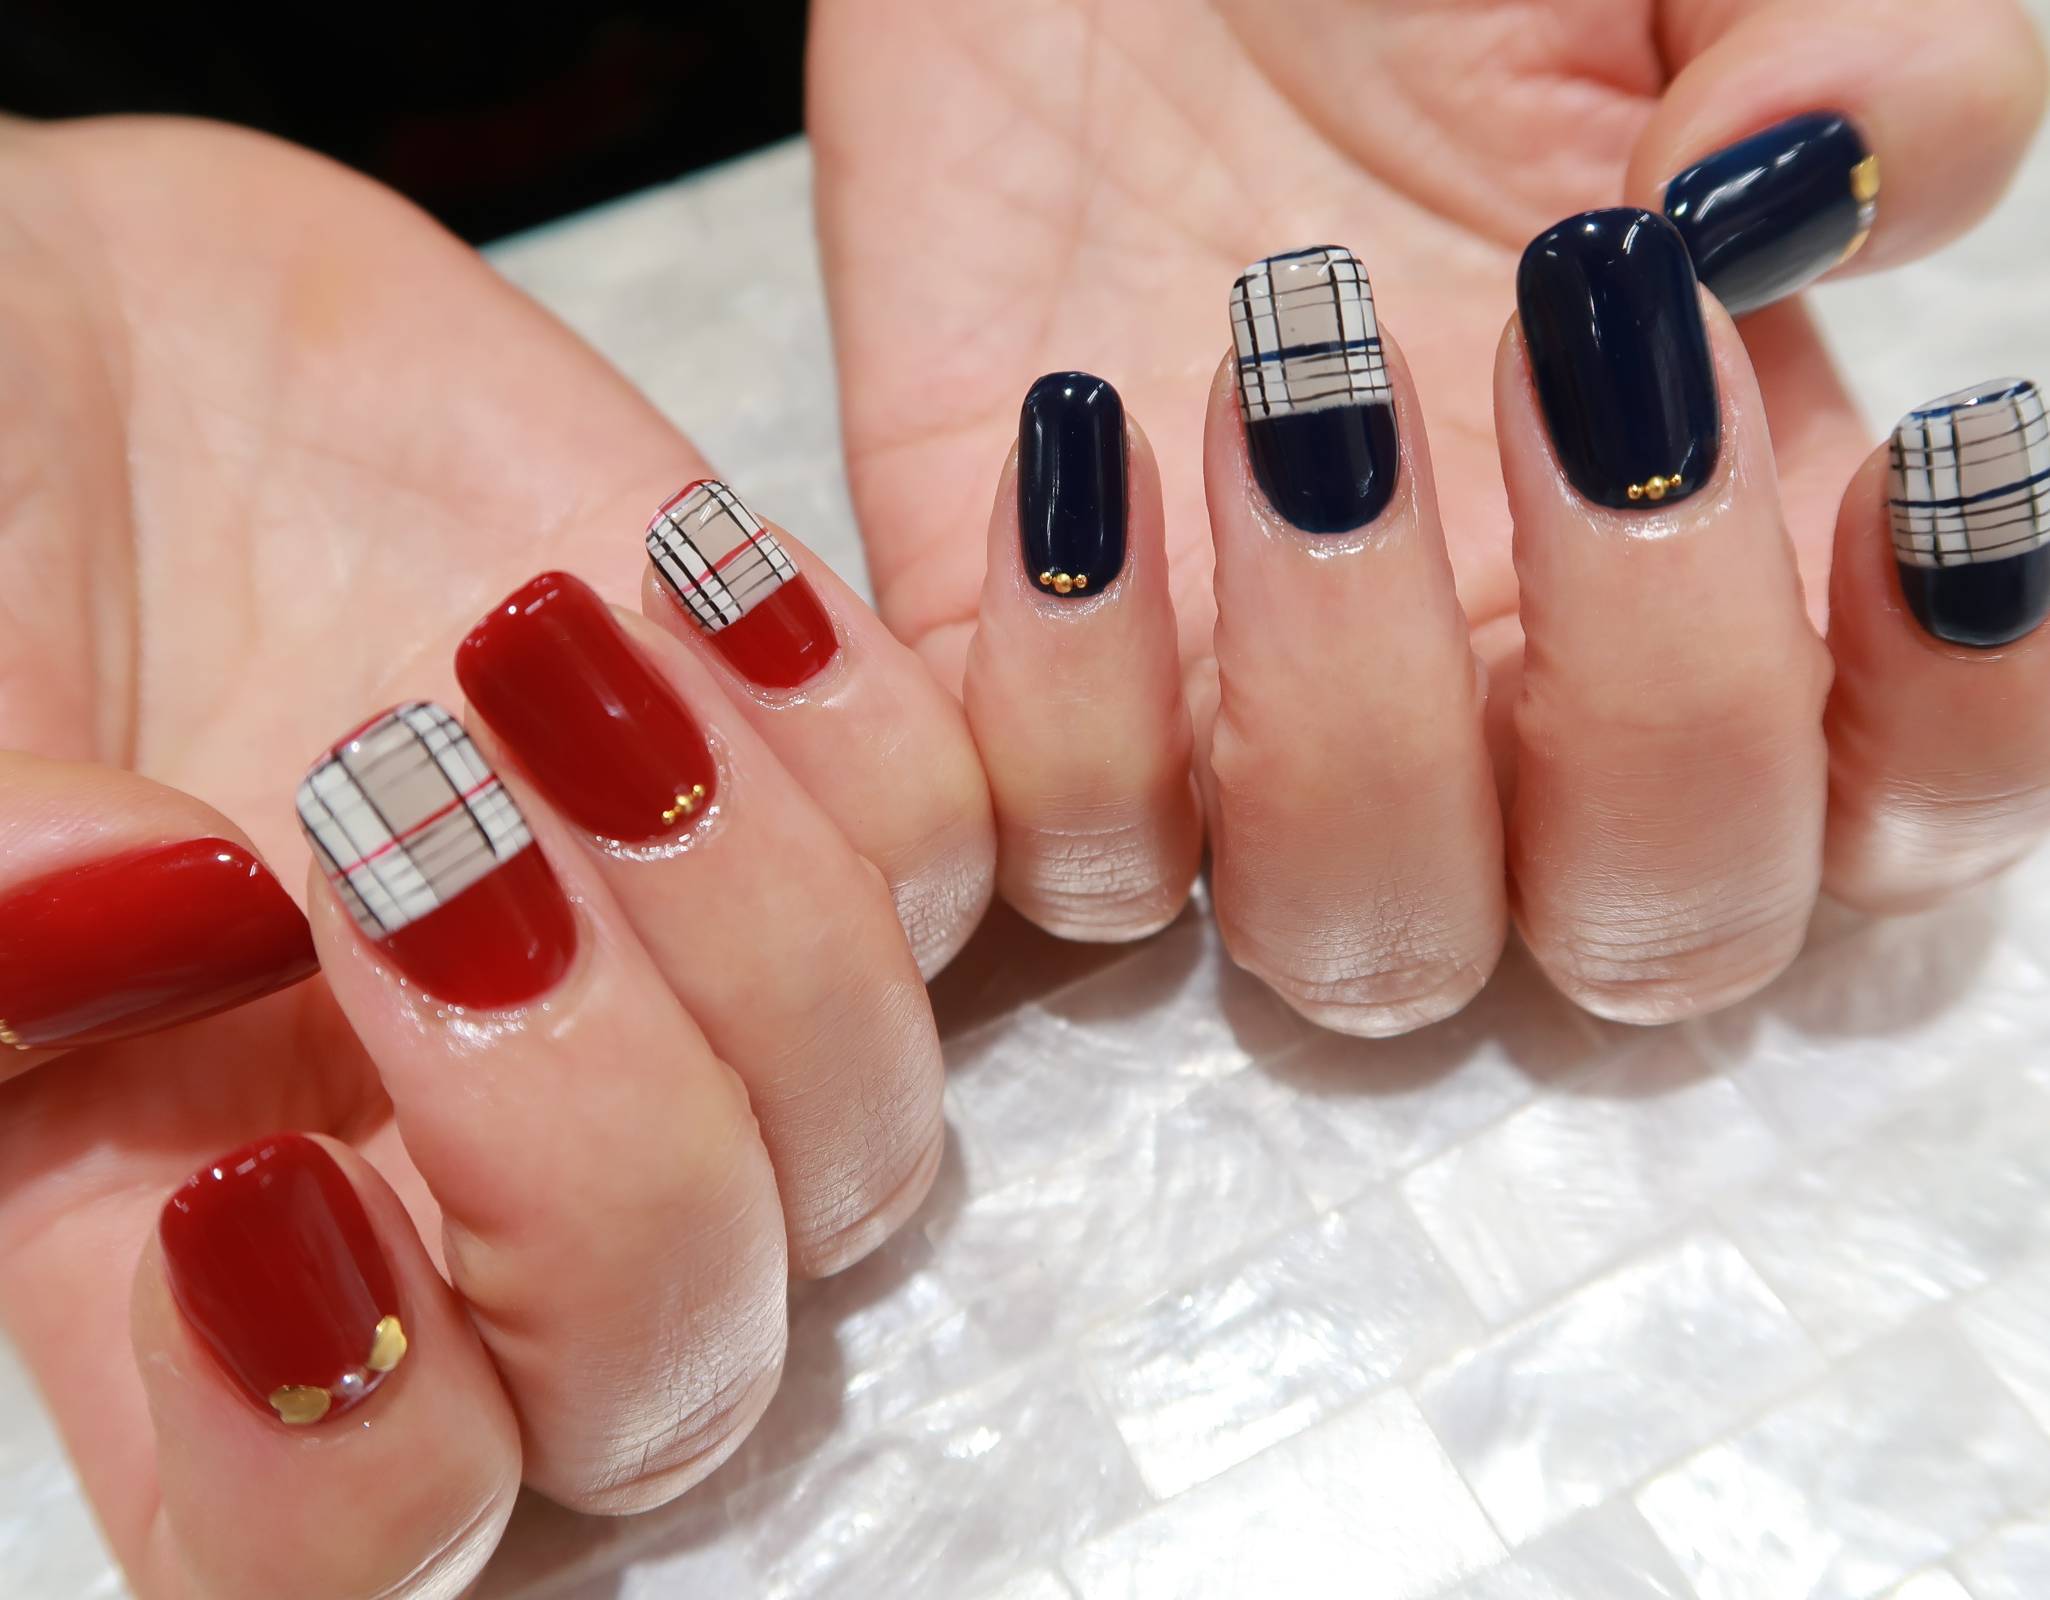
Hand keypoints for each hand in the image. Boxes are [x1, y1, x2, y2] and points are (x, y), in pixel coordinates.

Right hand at [0, 108, 991, 1597]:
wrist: (83, 319)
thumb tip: (150, 928)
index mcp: (168, 1216)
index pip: (362, 1545)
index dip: (353, 1466)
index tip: (257, 1175)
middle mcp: (451, 1145)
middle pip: (671, 1367)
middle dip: (587, 1132)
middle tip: (403, 834)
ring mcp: (662, 965)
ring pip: (872, 1126)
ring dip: (734, 898)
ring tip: (524, 650)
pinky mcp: (793, 771)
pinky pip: (970, 847)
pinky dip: (848, 718)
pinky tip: (662, 569)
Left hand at [810, 0, 2049, 1027]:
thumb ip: (1868, 28)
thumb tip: (1813, 192)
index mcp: (1713, 541)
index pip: (1904, 799)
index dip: (1962, 718)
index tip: (1920, 468)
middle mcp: (1508, 687)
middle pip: (1657, 934)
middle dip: (1651, 693)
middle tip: (1575, 358)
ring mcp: (1263, 715)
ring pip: (1362, 941)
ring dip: (1347, 701)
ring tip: (1288, 371)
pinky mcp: (1037, 685)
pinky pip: (1068, 852)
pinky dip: (1068, 695)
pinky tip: (1073, 430)